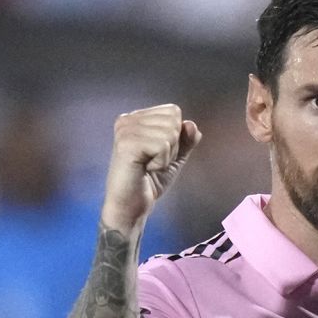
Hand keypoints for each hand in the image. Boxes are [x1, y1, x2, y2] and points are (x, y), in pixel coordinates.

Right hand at [102, 104, 200, 230]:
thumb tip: (191, 124)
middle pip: (173, 120)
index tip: (157, 153)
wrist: (132, 206)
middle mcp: (127, 119)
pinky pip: (163, 145)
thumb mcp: (175, 156)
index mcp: (136, 118)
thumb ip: (186, 139)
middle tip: (153, 162)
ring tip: (148, 166)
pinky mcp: (126, 144)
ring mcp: (125, 130)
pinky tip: (145, 170)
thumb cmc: (150, 181)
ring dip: (166, 156)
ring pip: (170, 132)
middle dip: (173, 146)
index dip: (176, 136)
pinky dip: (161, 162)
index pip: (173, 111)